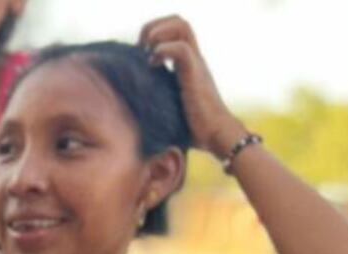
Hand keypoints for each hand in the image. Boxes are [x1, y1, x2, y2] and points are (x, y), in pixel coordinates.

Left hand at [139, 15, 246, 158]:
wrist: (217, 137)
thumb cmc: (194, 130)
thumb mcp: (170, 107)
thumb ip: (158, 97)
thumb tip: (131, 107)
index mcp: (189, 63)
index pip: (176, 30)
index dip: (155, 32)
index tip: (140, 53)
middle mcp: (194, 58)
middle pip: (179, 21)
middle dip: (153, 27)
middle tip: (141, 49)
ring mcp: (196, 64)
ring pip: (181, 27)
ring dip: (158, 34)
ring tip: (147, 54)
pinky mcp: (195, 75)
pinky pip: (181, 50)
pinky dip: (163, 51)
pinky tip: (153, 66)